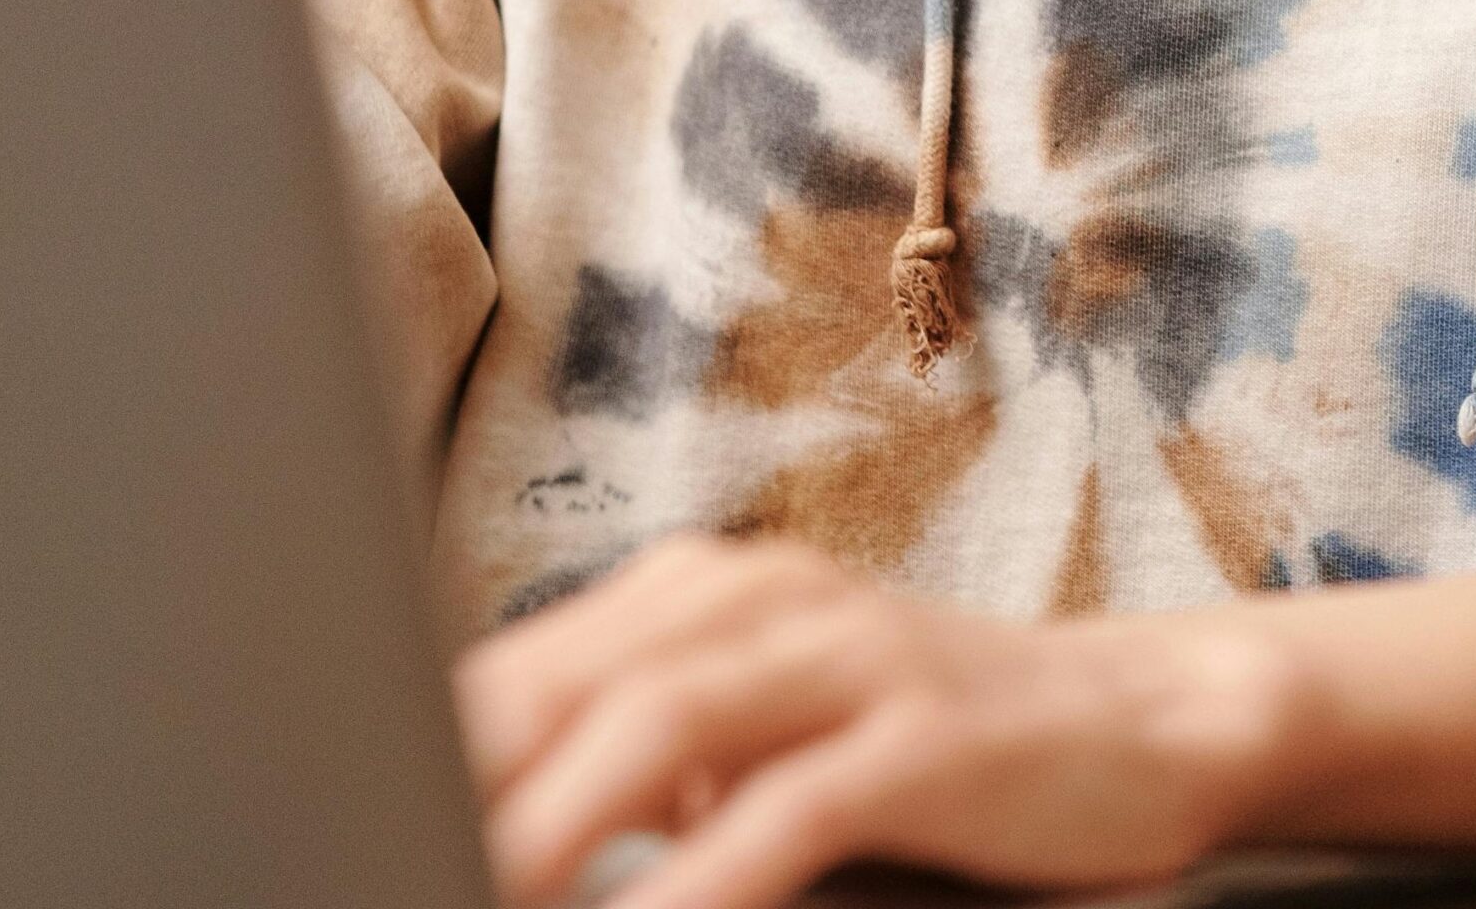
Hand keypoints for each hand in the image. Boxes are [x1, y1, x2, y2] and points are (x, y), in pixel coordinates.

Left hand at [452, 533, 1300, 908]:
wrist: (1135, 717)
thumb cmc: (925, 747)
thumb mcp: (765, 740)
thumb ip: (644, 762)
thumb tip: (501, 827)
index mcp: (700, 595)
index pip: (518, 673)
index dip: (419, 757)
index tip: (340, 819)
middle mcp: (757, 599)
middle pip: (561, 687)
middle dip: (457, 787)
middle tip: (376, 852)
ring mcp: (842, 654)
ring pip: (656, 725)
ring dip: (550, 829)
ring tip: (470, 888)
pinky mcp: (919, 731)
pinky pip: (787, 808)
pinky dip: (703, 879)